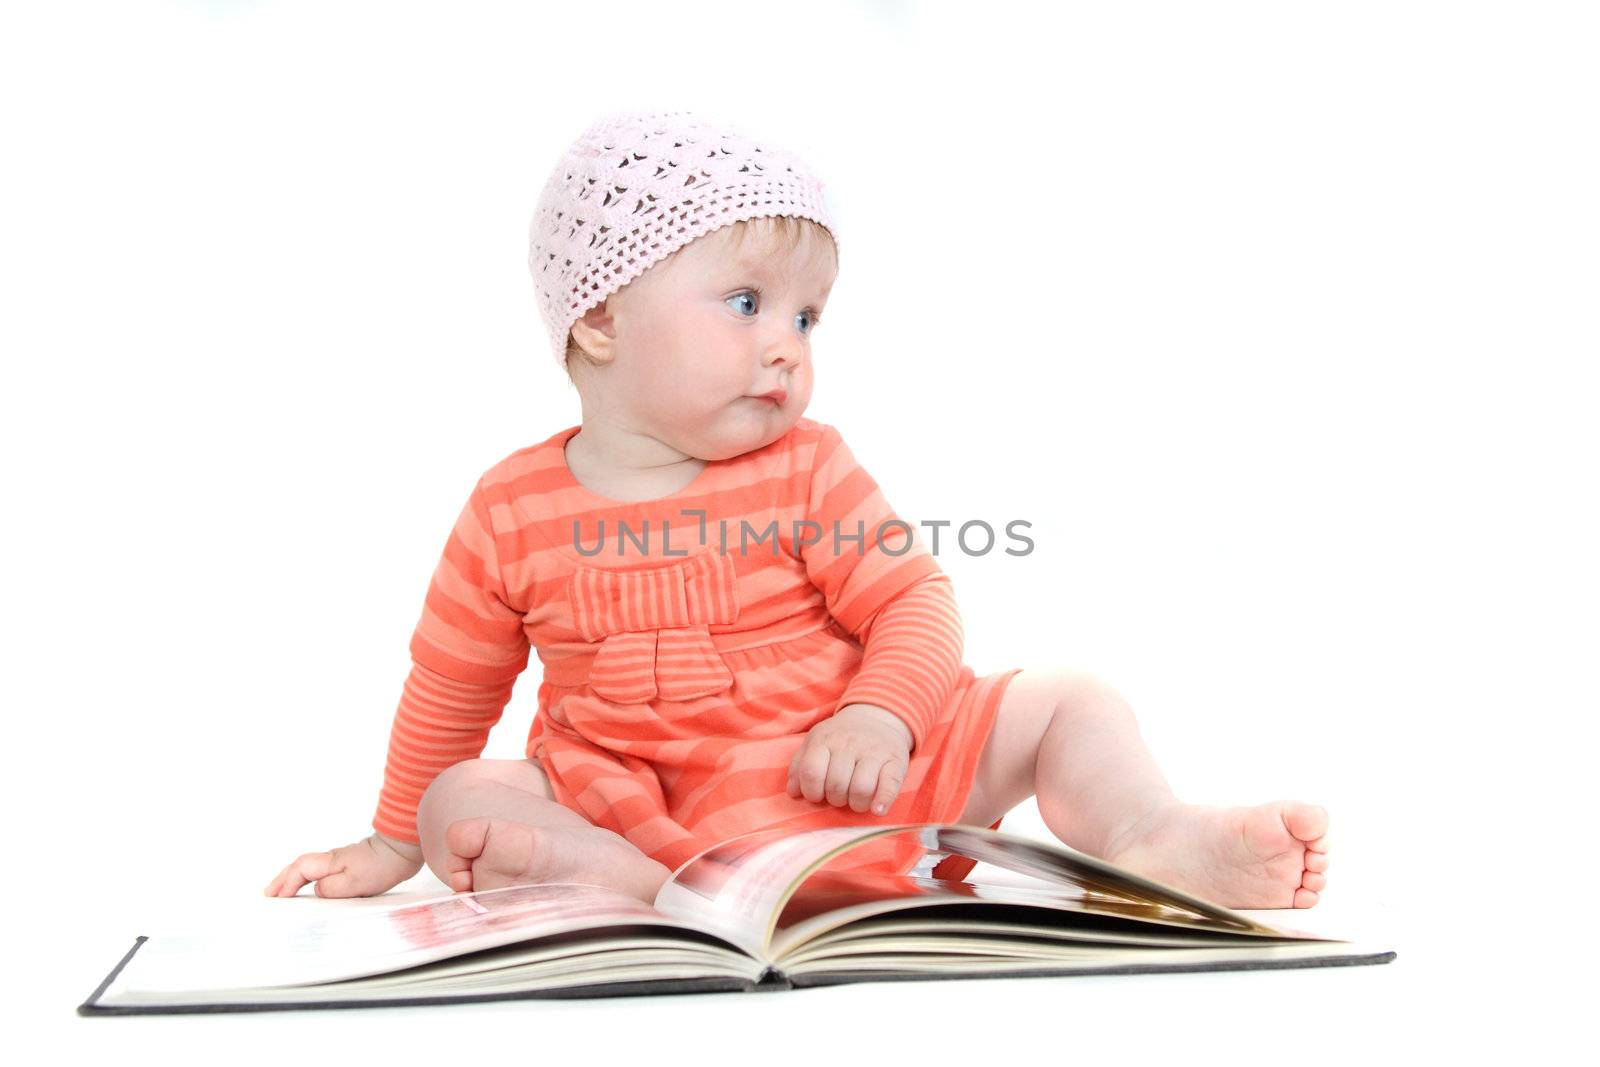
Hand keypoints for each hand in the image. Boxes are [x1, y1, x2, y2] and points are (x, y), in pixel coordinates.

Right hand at [263, 833, 424, 897]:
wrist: (403, 849)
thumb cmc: (382, 866)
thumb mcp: (355, 883)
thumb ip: (331, 889)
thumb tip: (317, 891)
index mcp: (330, 863)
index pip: (300, 872)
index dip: (286, 884)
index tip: (275, 898)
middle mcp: (332, 859)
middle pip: (300, 867)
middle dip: (283, 880)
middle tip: (268, 893)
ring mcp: (341, 860)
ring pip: (310, 868)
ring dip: (294, 878)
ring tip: (283, 891)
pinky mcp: (351, 864)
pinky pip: (322, 871)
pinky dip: (309, 878)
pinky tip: (312, 886)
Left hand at [786, 703, 912, 815]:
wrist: (877, 717)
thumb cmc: (840, 738)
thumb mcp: (816, 742)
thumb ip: (800, 765)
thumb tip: (793, 792)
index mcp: (825, 740)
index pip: (812, 771)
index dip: (812, 791)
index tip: (818, 796)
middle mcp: (850, 744)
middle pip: (837, 784)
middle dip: (835, 799)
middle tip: (840, 796)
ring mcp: (874, 752)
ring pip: (861, 789)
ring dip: (856, 804)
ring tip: (856, 801)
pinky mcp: (896, 761)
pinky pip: (890, 786)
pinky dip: (883, 801)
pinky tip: (877, 810)